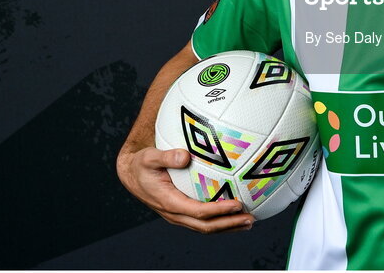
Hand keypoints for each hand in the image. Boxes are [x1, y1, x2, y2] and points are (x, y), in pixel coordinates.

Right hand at [116, 146, 253, 232]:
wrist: (132, 175)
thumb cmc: (142, 164)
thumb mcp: (149, 157)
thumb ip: (166, 156)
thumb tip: (185, 155)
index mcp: (169, 202)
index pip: (198, 212)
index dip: (219, 211)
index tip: (237, 205)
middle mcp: (175, 214)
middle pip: (206, 226)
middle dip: (229, 224)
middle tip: (250, 219)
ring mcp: (179, 215)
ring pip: (206, 227)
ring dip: (228, 227)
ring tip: (249, 222)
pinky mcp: (183, 212)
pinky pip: (203, 220)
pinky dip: (221, 220)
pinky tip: (235, 214)